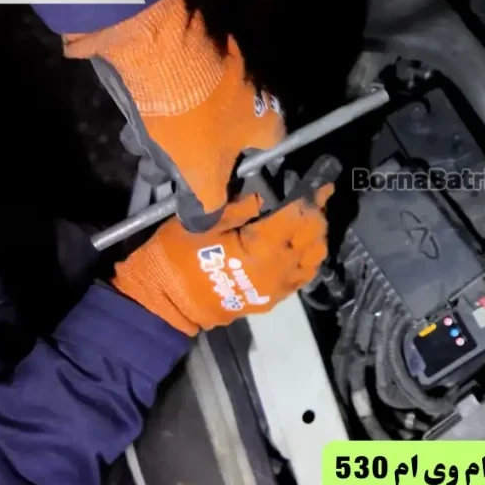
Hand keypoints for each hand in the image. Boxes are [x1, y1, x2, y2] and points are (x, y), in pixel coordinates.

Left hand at [34, 0, 273, 217]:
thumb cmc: (190, 117)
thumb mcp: (199, 172)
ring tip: (142, 151)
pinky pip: (182, 95)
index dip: (242, 179)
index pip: (268, 159)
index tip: (218, 193)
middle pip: (227, 140)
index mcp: (268, 122)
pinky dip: (163, 113)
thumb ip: (207, 203)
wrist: (156, 48)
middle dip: (195, 162)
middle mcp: (255, 95)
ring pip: (200, 119)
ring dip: (173, 140)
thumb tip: (204, 225)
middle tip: (168, 177)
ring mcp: (225, 71)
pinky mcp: (193, 56)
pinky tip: (136, 125)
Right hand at [112, 187, 331, 334]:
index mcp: (264, 249)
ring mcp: (279, 288)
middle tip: (311, 195)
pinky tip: (297, 243)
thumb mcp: (205, 221)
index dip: (312, 196)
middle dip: (316, 213)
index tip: (320, 180)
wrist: (163, 304)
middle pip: (314, 236)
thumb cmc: (176, 257)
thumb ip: (243, 204)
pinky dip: (306, 256)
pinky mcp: (273, 298)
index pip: (301, 216)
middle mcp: (279, 270)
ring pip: (314, 257)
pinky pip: (302, 274)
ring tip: (305, 218)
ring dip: (314, 235)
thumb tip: (271, 189)